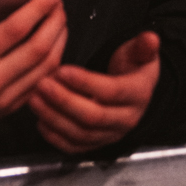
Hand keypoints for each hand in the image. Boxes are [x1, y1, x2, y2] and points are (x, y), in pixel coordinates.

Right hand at [0, 0, 67, 129]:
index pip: (13, 31)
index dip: (36, 10)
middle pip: (37, 48)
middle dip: (54, 22)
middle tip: (59, 6)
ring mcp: (4, 98)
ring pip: (46, 66)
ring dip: (59, 40)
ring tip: (60, 21)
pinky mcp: (13, 106)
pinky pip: (43, 81)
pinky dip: (55, 60)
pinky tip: (55, 44)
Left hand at [29, 30, 160, 153]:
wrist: (134, 90)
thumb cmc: (132, 67)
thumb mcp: (140, 52)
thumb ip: (143, 46)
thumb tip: (150, 38)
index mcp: (138, 94)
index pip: (110, 92)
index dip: (85, 82)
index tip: (61, 70)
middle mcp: (127, 119)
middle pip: (93, 117)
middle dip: (64, 101)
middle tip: (41, 84)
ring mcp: (111, 135)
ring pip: (80, 133)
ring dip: (54, 118)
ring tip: (34, 98)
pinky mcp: (97, 144)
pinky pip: (74, 147)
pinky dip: (55, 137)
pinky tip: (40, 120)